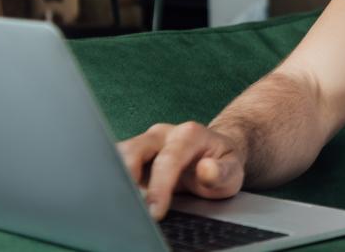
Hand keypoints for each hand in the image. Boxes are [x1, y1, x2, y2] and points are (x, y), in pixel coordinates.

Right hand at [117, 121, 246, 220]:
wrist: (216, 155)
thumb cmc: (223, 164)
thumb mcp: (233, 172)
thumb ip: (222, 172)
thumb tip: (205, 170)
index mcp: (189, 134)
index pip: (168, 160)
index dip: (159, 187)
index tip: (156, 211)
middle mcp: (163, 134)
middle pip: (134, 150)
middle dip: (127, 177)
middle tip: (128, 206)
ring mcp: (146, 143)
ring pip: (118, 153)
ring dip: (114, 177)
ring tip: (119, 202)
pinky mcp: (133, 156)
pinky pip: (115, 162)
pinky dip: (111, 178)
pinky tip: (115, 197)